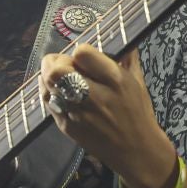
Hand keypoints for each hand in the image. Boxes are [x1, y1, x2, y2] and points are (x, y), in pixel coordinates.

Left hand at [39, 43, 177, 187]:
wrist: (136, 152)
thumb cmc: (138, 113)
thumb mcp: (137, 82)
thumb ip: (127, 57)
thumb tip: (121, 36)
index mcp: (116, 81)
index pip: (83, 53)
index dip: (79, 51)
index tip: (82, 57)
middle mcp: (95, 96)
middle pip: (58, 70)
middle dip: (55, 61)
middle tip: (61, 63)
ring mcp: (79, 114)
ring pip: (49, 86)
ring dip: (49, 76)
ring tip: (57, 76)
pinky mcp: (68, 127)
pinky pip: (48, 103)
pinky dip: (48, 92)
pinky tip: (55, 91)